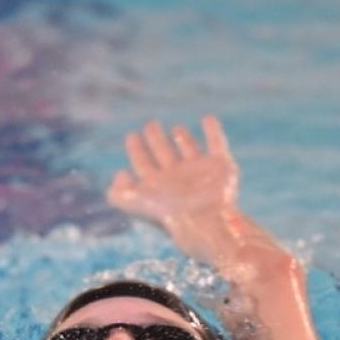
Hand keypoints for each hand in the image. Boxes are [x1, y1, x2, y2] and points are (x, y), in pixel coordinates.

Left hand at [108, 116, 239, 231]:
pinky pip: (217, 144)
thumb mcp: (134, 203)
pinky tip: (208, 118)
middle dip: (156, 139)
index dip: (136, 150)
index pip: (143, 164)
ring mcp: (200, 172)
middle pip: (164, 154)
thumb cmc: (168, 213)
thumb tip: (120, 174)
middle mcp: (178, 178)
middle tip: (150, 125)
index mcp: (158, 185)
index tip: (131, 136)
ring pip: (189, 150)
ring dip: (183, 138)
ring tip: (177, 128)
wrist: (203, 221)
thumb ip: (118, 193)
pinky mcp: (221, 166)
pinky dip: (214, 131)